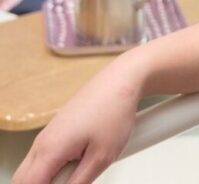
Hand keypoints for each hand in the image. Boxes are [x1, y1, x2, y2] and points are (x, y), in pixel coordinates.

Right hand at [13, 55, 143, 183]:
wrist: (122, 80)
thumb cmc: (115, 111)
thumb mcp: (102, 156)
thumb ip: (80, 182)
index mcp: (49, 150)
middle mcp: (41, 143)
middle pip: (21, 180)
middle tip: (69, 180)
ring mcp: (46, 136)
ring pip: (31, 170)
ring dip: (47, 178)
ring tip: (76, 171)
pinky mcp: (54, 132)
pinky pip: (42, 159)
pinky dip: (52, 168)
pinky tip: (77, 163)